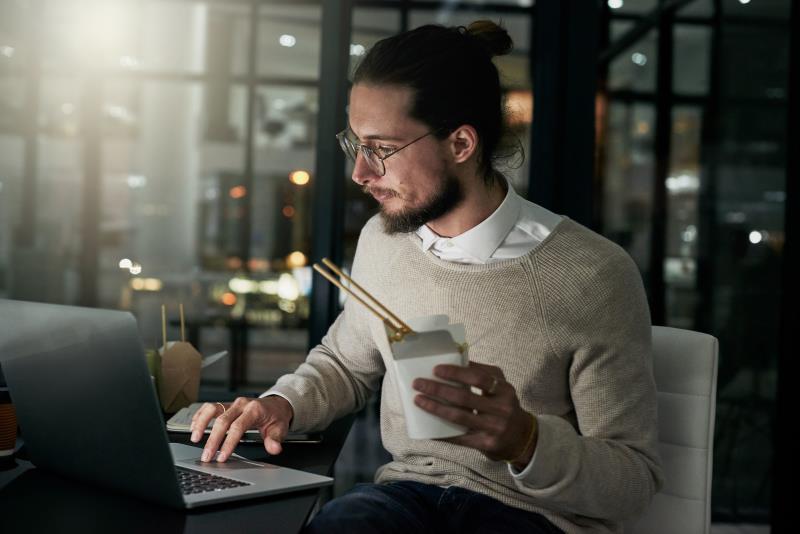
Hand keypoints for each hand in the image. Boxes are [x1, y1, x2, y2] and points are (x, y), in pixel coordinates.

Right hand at [190, 396, 293, 462]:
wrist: (276, 404)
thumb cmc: (276, 417)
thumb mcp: (280, 429)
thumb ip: (275, 439)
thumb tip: (274, 449)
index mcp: (255, 410)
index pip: (238, 427)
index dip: (228, 443)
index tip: (222, 456)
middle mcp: (242, 404)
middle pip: (222, 421)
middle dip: (213, 440)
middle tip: (206, 456)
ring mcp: (233, 403)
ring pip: (212, 409)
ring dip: (201, 423)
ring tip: (195, 438)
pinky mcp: (226, 405)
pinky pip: (210, 407)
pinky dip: (200, 416)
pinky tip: (194, 427)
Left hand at [412, 361, 536, 467]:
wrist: (522, 438)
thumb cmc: (504, 406)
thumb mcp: (500, 387)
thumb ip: (482, 374)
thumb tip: (455, 359)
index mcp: (504, 389)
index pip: (478, 378)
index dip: (456, 373)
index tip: (436, 369)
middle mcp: (501, 408)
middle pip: (464, 397)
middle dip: (437, 389)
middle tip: (418, 383)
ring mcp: (494, 427)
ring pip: (458, 417)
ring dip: (435, 408)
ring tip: (418, 400)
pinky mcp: (486, 443)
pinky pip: (459, 438)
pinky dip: (442, 433)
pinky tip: (428, 428)